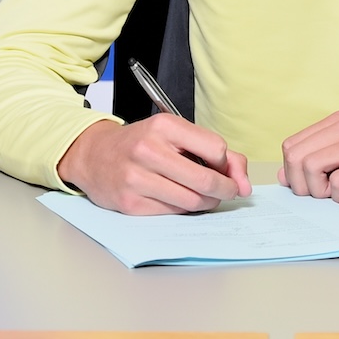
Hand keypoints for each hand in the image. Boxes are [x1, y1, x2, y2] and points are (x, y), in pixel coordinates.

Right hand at [57, 114, 250, 214]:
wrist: (95, 156)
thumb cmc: (142, 143)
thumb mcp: (174, 133)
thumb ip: (213, 150)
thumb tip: (243, 182)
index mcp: (164, 126)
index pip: (215, 148)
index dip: (225, 162)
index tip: (224, 167)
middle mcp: (149, 150)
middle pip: (205, 179)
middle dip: (225, 189)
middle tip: (230, 191)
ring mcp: (137, 179)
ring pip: (191, 201)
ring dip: (208, 202)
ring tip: (207, 197)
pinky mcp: (130, 204)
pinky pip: (172, 212)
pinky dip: (185, 210)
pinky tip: (183, 201)